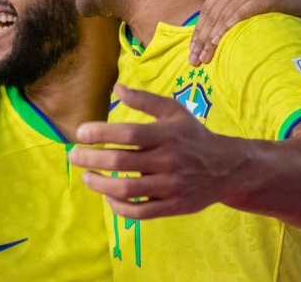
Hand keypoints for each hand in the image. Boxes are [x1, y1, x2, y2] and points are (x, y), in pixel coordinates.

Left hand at [69, 86, 241, 219]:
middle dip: (90, 159)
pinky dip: (118, 207)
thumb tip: (117, 88)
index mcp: (166, 135)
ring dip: (99, 184)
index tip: (80, 133)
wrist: (228, 168)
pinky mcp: (172, 206)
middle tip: (73, 156)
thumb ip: (145, 100)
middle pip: (120, 162)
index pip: (127, 133)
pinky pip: (139, 212)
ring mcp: (170, 186)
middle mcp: (168, 161)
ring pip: (126, 189)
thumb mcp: (174, 112)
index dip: (100, 133)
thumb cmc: (193, 136)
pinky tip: (106, 197)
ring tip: (86, 176)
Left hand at [189, 0, 300, 65]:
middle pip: (213, 14)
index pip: (208, 8)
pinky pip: (240, 14)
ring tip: (204, 59)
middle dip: (201, 39)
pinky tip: (219, 43)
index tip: (191, 49)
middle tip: (194, 60)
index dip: (198, 30)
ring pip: (223, 16)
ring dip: (211, 40)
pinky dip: (227, 29)